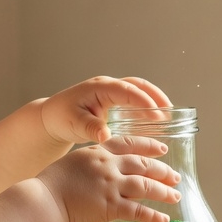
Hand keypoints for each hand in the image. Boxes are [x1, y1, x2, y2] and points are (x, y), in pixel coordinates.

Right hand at [39, 136, 180, 221]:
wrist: (44, 200)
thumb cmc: (52, 184)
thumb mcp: (74, 163)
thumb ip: (93, 164)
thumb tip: (105, 172)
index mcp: (99, 151)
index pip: (130, 144)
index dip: (149, 146)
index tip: (163, 150)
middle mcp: (108, 165)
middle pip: (143, 165)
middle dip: (163, 171)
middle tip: (176, 177)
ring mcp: (111, 185)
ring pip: (146, 186)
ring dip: (164, 192)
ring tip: (175, 197)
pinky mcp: (110, 206)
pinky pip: (138, 211)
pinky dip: (153, 216)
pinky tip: (164, 220)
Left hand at [40, 76, 171, 147]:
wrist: (52, 118)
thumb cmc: (61, 118)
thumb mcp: (74, 124)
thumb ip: (90, 129)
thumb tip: (105, 136)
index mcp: (99, 88)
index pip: (127, 91)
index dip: (143, 101)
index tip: (157, 114)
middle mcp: (107, 86)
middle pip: (137, 85)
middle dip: (155, 96)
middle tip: (170, 111)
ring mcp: (111, 91)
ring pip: (137, 90)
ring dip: (153, 99)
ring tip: (168, 115)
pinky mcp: (112, 100)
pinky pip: (133, 99)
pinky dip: (145, 106)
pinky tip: (155, 120)